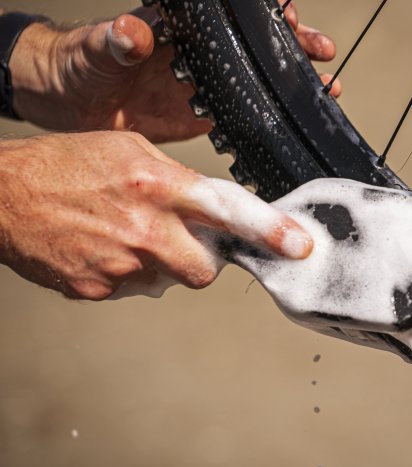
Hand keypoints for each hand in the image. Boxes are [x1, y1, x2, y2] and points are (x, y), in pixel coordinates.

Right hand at [0, 132, 312, 299]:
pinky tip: (106, 247)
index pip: (228, 210)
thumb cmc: (69, 164)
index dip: (270, 230)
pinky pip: (136, 289)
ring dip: (163, 263)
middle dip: (204, 258)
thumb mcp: (132, 150)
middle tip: (182, 237)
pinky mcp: (97, 289)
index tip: (300, 246)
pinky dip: (131, 272)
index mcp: (157, 185)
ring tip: (129, 234)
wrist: (3, 195)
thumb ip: (180, 181)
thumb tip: (220, 211)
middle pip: (207, 268)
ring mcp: (120, 265)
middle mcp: (144, 229)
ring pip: (171, 280)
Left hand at [8, 4, 340, 143]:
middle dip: (294, 44)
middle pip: (257, 44)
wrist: (70, 104)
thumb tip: (132, 31)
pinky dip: (271, 118)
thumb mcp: (98, 47)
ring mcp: (206, 84)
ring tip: (326, 86)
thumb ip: (117, 38)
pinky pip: (244, 115)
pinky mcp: (205, 115)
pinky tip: (295, 123)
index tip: (287, 12)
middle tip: (320, 49)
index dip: (264, 11)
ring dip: (291, 82)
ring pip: (259, 78)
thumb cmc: (81, 62)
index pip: (231, 13)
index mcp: (181, 27)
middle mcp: (201, 53)